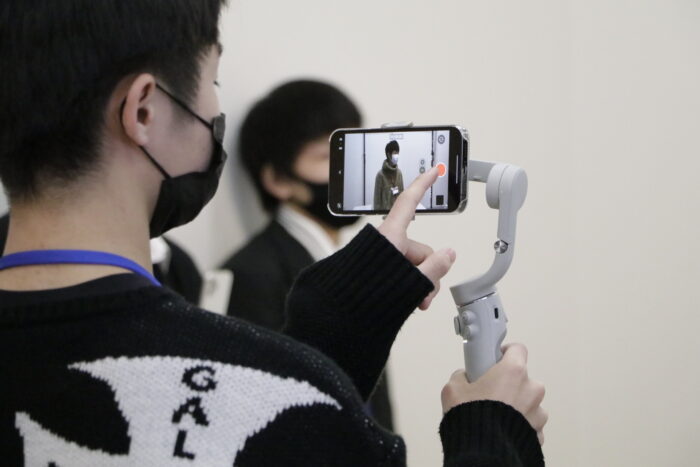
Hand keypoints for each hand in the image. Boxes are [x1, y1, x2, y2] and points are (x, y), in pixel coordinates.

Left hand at [378, 167, 455, 309]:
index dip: (422, 185)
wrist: (342, 311)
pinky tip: (408, 299)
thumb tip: (448, 255)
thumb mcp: (412, 281)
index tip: (432, 172)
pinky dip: (406, 283)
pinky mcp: (374, 268)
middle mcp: (385, 241)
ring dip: (418, 282)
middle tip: (425, 294)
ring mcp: (379, 255)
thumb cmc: (368, 294)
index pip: (409, 202)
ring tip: (416, 302)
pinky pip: (398, 270)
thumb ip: (434, 267)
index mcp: (391, 236)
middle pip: (419, 249)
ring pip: (410, 264)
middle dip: (427, 272)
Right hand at [440, 343, 547, 444]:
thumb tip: (465, 377)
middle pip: (523, 378)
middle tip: (490, 393)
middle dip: (509, 384)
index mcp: (513, 371)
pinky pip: (530, 424)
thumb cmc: (471, 415)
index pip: (518, 349)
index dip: (506, 353)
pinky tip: (503, 430)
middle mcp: (531, 389)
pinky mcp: (539, 433)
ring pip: (529, 403)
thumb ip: (462, 376)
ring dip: (517, 406)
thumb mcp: (453, 389)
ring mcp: (538, 412)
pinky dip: (519, 426)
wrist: (483, 451)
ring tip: (496, 416)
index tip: (496, 360)